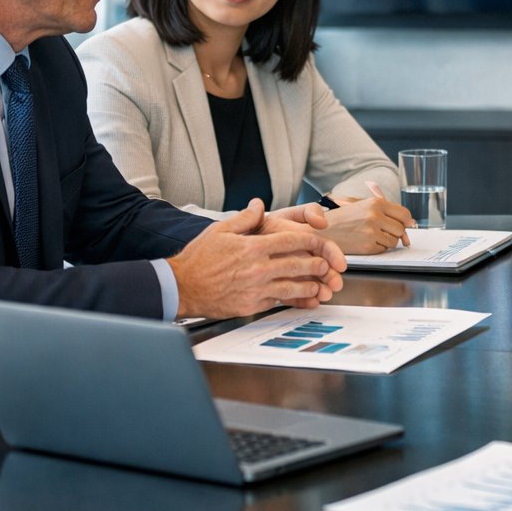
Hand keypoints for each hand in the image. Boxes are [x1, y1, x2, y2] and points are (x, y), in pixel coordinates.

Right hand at [168, 199, 345, 318]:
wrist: (181, 287)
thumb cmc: (199, 259)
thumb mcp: (220, 230)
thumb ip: (245, 218)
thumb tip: (259, 205)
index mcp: (253, 246)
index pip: (293, 240)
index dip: (313, 241)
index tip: (322, 243)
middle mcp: (258, 267)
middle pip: (300, 264)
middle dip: (319, 264)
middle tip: (329, 265)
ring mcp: (256, 288)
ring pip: (294, 286)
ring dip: (312, 285)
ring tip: (322, 284)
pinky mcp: (252, 305)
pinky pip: (280, 302)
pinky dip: (295, 300)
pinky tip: (304, 299)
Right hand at [317, 195, 415, 254]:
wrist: (321, 230)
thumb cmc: (343, 218)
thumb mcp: (363, 206)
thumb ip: (387, 211)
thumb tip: (411, 222)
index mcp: (376, 203)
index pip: (404, 214)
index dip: (406, 222)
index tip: (405, 225)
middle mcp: (375, 216)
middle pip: (400, 229)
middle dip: (395, 233)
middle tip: (383, 232)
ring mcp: (371, 232)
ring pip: (393, 241)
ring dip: (386, 241)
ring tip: (371, 236)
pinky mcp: (367, 246)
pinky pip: (383, 249)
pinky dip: (376, 248)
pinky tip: (364, 242)